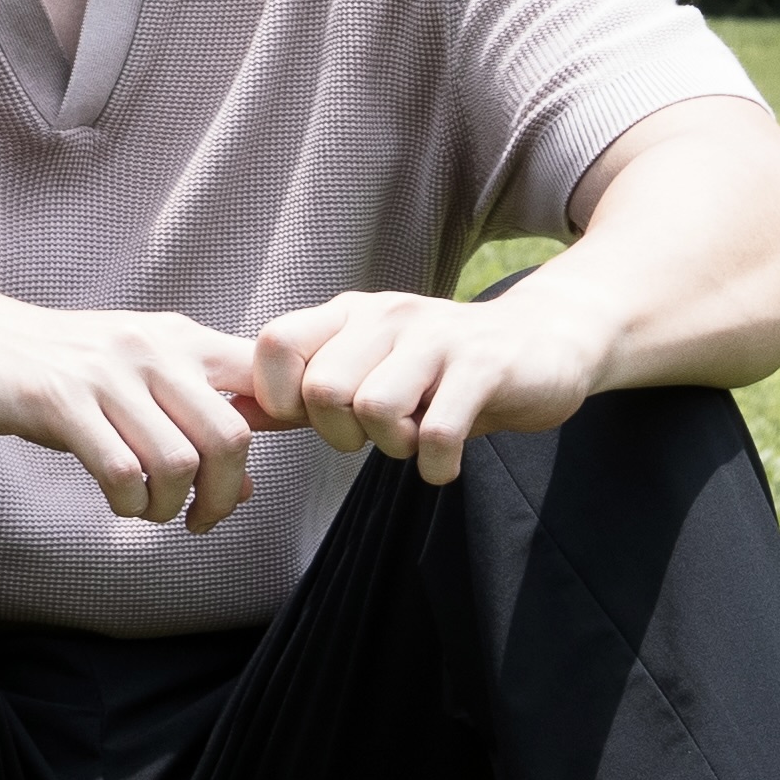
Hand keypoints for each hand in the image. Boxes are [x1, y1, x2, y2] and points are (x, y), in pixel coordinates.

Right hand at [0, 286, 272, 531]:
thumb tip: (248, 487)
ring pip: (177, 463)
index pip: (264, 377)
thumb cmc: (58, 366)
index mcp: (180, 339)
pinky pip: (120, 471)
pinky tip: (117, 501)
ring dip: (169, 508)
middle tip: (202, 519)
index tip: (262, 464)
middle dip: (224, 497)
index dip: (289, 423)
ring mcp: (106, 373)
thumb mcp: (134, 384)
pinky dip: (127, 504)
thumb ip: (193, 424)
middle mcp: (152, 348)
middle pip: (230, 438)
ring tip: (148, 511)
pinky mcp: (59, 400)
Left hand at [247, 280, 615, 482]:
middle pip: (323, 388)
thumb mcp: (370, 367)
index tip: (311, 422)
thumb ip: (306, 392)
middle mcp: (388, 316)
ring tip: (413, 442)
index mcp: (350, 314)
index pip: (275, 343)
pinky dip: (434, 465)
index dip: (279, 396)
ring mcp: (437, 339)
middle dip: (340, 434)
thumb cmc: (441, 368)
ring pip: (375, 407)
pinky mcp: (484, 368)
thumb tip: (236, 415)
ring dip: (390, 446)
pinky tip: (443, 465)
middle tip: (374, 438)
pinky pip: (437, 432)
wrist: (543, 341)